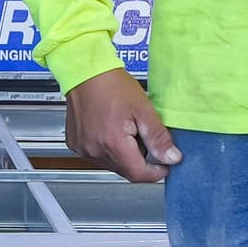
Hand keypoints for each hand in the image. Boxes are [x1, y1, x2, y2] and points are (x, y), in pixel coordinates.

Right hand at [66, 68, 180, 182]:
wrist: (85, 72)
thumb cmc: (111, 85)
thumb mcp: (143, 109)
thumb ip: (158, 137)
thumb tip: (171, 158)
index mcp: (113, 144)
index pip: (139, 174)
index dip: (155, 172)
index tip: (164, 165)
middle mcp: (95, 151)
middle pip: (126, 170)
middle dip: (139, 160)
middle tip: (143, 136)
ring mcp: (83, 149)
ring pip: (112, 164)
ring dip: (123, 155)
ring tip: (124, 129)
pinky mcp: (76, 145)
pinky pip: (98, 156)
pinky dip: (108, 149)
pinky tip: (110, 130)